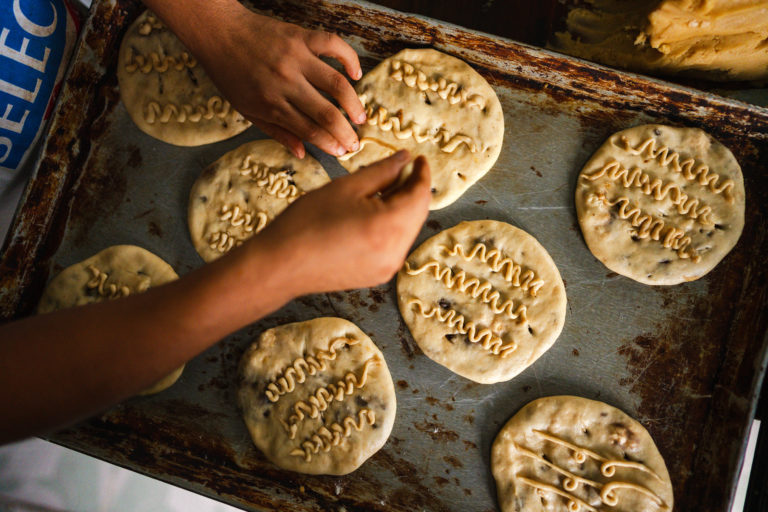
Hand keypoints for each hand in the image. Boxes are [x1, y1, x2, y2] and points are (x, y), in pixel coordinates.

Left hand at [185, 2, 364, 158]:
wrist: (219, 34)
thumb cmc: (232, 75)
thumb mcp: (247, 111)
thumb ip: (277, 132)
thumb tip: (302, 153)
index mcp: (271, 104)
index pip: (310, 130)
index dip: (330, 144)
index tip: (342, 152)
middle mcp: (286, 82)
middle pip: (326, 113)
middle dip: (346, 132)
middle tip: (356, 142)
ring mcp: (296, 57)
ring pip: (336, 83)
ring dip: (354, 103)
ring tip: (360, 117)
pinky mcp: (302, 37)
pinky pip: (334, 45)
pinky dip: (350, 59)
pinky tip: (356, 74)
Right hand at [255, 151, 431, 294]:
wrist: (280, 265)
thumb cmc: (307, 222)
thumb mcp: (346, 187)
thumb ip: (382, 172)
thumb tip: (404, 159)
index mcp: (388, 226)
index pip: (420, 195)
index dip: (422, 174)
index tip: (420, 159)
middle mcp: (394, 252)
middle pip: (417, 214)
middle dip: (413, 190)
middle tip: (402, 169)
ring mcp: (387, 268)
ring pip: (407, 230)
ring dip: (403, 208)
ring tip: (385, 189)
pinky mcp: (377, 275)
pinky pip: (394, 245)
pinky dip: (391, 226)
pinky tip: (375, 212)